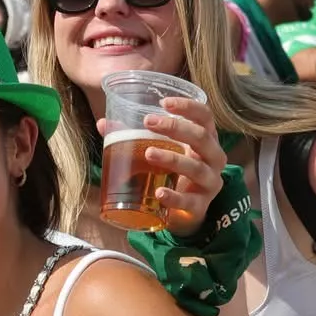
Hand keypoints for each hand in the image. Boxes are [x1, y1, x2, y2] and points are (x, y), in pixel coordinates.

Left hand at [95, 94, 227, 235]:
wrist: (183, 212)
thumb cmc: (172, 173)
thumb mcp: (159, 151)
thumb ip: (133, 137)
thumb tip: (102, 123)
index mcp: (205, 140)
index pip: (204, 116)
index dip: (188, 107)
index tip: (164, 102)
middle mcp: (213, 158)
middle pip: (201, 137)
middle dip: (175, 127)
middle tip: (148, 122)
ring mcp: (210, 182)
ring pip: (195, 167)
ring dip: (172, 158)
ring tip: (148, 153)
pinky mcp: (200, 206)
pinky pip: (189, 201)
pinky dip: (174, 197)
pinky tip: (159, 192)